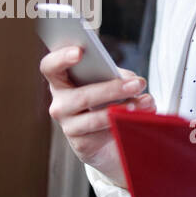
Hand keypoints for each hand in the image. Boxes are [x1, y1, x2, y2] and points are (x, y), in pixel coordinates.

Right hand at [39, 45, 154, 186]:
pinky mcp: (81, 145)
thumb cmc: (105, 101)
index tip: (80, 51)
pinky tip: (138, 118)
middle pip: (82, 96)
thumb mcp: (109, 82)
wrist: (106, 139)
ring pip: (94, 119)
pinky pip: (104, 135)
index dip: (61, 58)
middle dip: (113, 89)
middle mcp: (59, 104)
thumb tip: (133, 82)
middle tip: (138, 84)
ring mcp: (69, 126)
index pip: (50, 67)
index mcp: (61, 81)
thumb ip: (117, 76)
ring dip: (123, 110)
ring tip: (145, 102)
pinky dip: (123, 124)